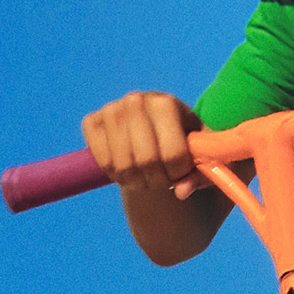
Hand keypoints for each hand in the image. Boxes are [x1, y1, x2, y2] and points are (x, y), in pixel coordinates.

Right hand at [82, 90, 204, 198]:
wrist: (154, 130)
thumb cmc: (184, 143)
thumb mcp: (201, 156)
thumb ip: (201, 175)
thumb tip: (181, 192)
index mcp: (167, 104)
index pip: (173, 154)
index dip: (179, 173)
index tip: (180, 171)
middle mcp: (137, 100)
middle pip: (147, 161)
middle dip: (158, 180)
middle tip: (162, 179)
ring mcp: (111, 110)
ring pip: (123, 165)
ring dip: (136, 181)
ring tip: (146, 176)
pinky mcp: (92, 122)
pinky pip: (103, 162)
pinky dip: (116, 175)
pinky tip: (127, 169)